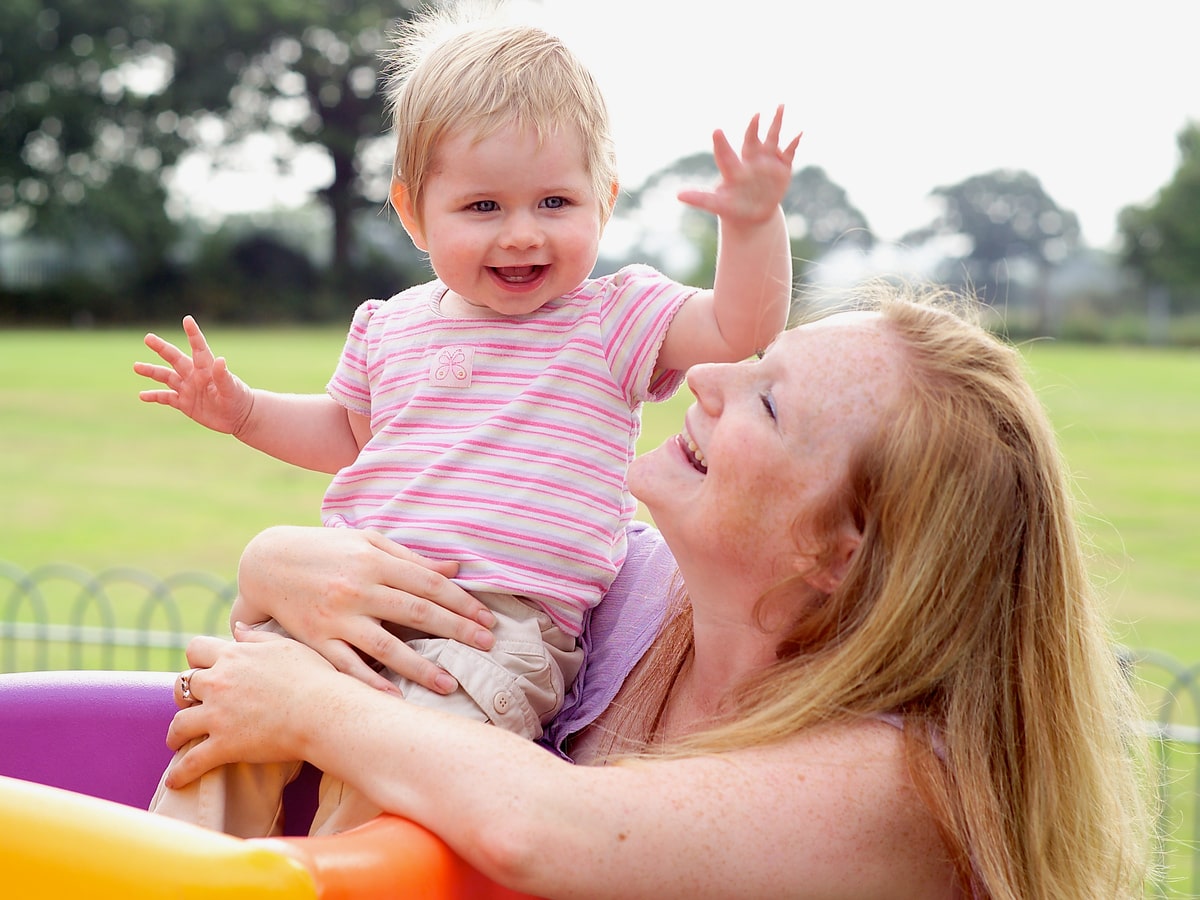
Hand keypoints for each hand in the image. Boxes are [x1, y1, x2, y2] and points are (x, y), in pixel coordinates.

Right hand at [134, 315, 254, 434]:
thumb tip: (221, 360)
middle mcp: (194, 375)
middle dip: (162, 348)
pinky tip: (142, 395)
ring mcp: (188, 388)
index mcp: (207, 369)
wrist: (238, 416)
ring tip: (136, 366)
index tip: (187, 319)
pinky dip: (154, 396)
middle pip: (175, 359)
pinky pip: (166, 398)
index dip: (193, 334)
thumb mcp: (232, 389)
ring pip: (166, 377)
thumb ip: (224, 376)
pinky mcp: (185, 403)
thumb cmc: (238, 399)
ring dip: (151, 371)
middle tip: (148, 338)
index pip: (199, 348)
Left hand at [163, 631, 338, 786]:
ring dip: (175, 733)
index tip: (203, 669)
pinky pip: (191, 762)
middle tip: (190, 705)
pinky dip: (179, 773)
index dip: (197, 659)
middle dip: (183, 695)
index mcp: (233, 656)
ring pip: (178, 724)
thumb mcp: (286, 646)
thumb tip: (238, 629)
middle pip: (181, 685)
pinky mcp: (223, 745)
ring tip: (176, 741)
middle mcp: (219, 682)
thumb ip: (257, 637)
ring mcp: (218, 715)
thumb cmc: (314, 677)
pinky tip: (175, 781)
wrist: (324, 711)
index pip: (196, 649)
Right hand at [235, 525, 496, 695]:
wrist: (266, 562)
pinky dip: (370, 684)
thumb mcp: (367, 542)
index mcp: (374, 561)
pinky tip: (395, 700)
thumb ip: (411, 558)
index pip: (429, 585)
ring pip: (385, 646)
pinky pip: (347, 666)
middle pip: (416, 613)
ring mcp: (336, 617)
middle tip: (487, 646)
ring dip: (420, 668)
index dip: (462, 603)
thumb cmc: (326, 549)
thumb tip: (455, 569)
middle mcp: (358, 589)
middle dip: (456, 630)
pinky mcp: (315, 639)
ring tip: (449, 685)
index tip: (487, 620)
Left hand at [677, 105, 800, 227]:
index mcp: (733, 167)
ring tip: (779, 106)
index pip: (726, 154)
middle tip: (755, 114)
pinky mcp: (781, 167)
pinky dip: (793, 143)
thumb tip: (677, 195)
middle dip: (753, 127)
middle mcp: (750, 159)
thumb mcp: (717, 205)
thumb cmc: (732, 207)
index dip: (721, 144)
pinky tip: (799, 132)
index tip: (716, 131)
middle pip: (751, 139)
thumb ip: (700, 199)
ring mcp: (767, 161)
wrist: (752, 213)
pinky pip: (789, 152)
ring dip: (776, 123)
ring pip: (771, 138)